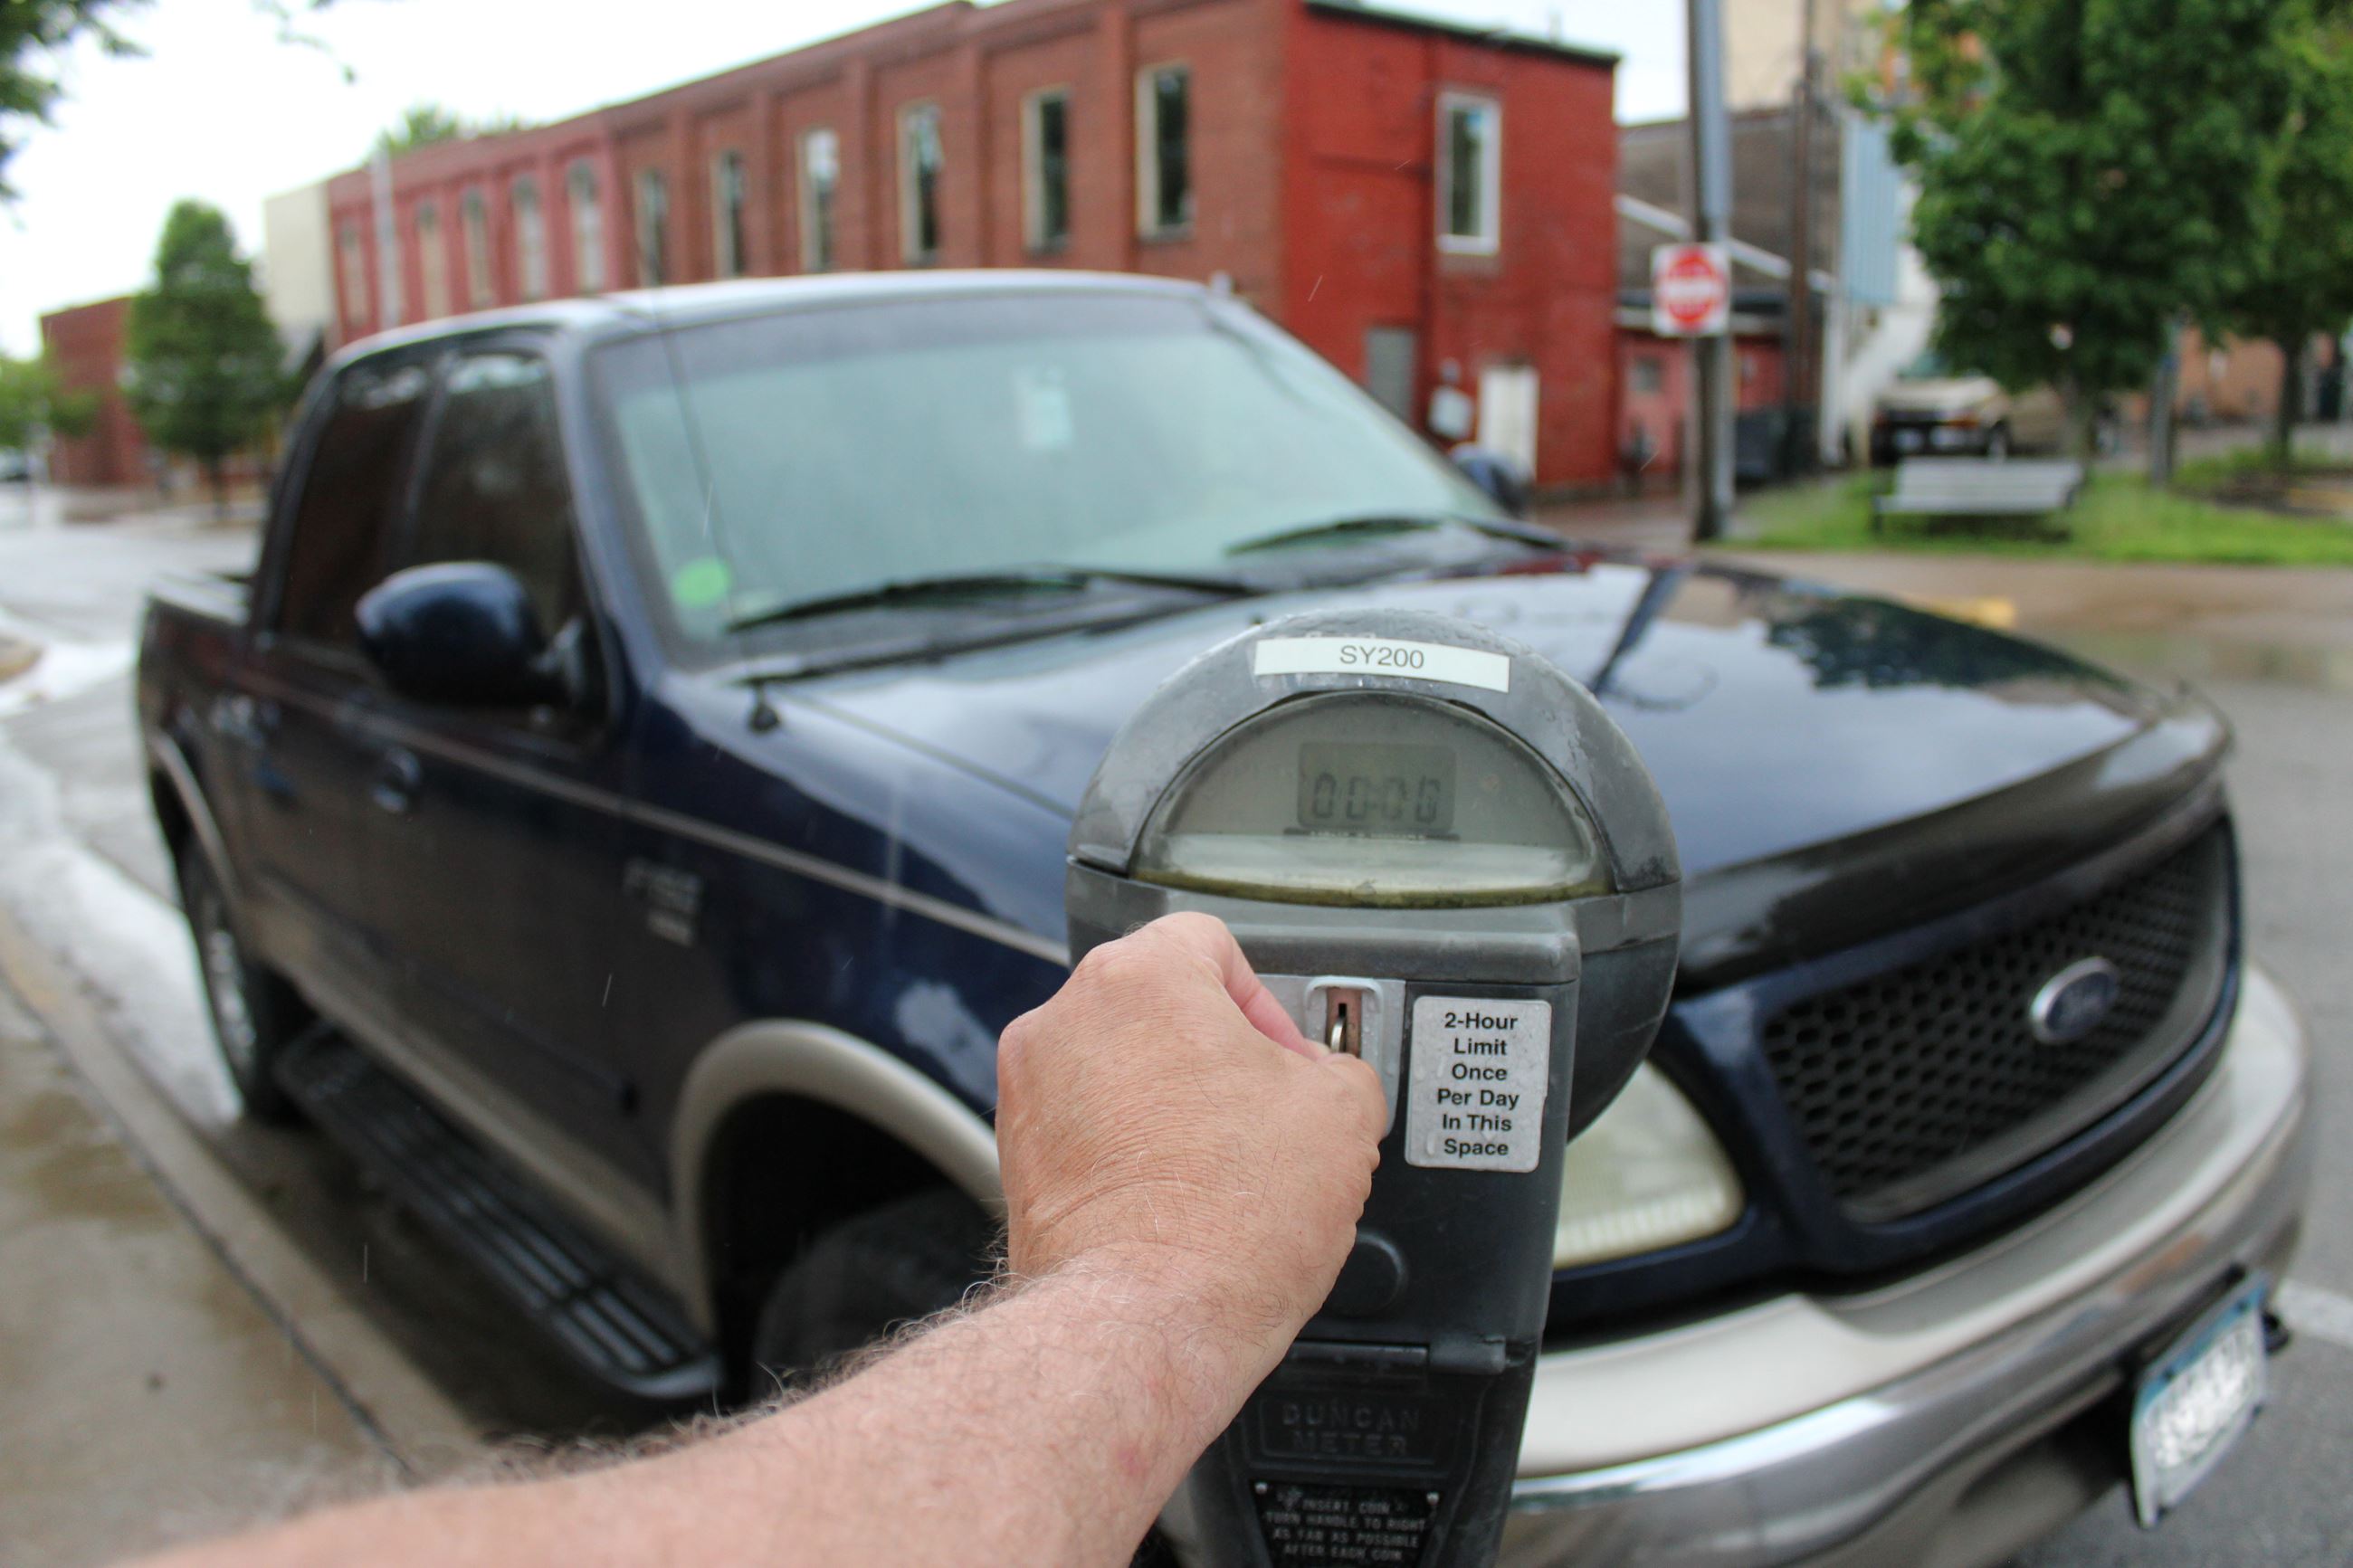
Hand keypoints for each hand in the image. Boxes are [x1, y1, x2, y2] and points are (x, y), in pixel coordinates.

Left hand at [996, 913, 1385, 1367]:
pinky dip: (1129, 1150)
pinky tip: (1177, 1199)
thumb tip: (1323, 1081)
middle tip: (1264, 1118)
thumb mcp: (1344, 1116)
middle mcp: (1065, 1018)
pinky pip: (1087, 1126)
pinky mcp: (1015, 1156)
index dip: (1267, 1003)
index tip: (1287, 1061)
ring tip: (1221, 1169)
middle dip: (1217, 1056)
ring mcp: (1029, 1089)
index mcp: (1139, 978)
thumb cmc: (1222, 1223)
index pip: (1213, 944)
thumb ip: (1338, 1065)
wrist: (1143, 1324)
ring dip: (1171, 1103)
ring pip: (1119, 1067)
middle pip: (1160, 1006)